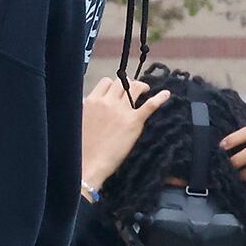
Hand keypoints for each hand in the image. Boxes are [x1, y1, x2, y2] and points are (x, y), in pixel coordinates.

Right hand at [81, 77, 170, 194]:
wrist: (87, 164)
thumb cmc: (80, 147)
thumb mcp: (78, 120)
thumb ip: (87, 108)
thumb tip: (91, 102)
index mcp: (92, 101)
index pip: (106, 82)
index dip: (113, 85)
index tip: (117, 90)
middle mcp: (107, 102)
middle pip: (121, 83)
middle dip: (127, 85)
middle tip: (132, 91)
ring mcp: (121, 110)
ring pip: (134, 87)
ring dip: (141, 86)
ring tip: (145, 90)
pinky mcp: (134, 121)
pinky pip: (150, 105)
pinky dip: (159, 98)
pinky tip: (166, 94)